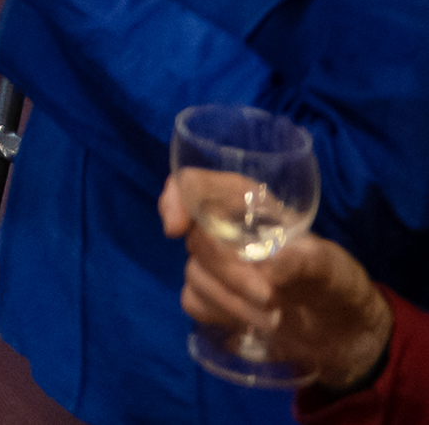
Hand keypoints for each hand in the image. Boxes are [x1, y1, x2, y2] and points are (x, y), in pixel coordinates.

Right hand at [159, 179, 396, 392]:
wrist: (342, 331)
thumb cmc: (338, 284)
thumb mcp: (333, 268)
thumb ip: (305, 262)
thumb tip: (271, 266)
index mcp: (251, 207)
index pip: (197, 186)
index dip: (177, 198)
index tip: (176, 229)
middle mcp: (225, 231)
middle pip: (196, 238)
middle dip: (229, 273)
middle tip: (270, 299)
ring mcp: (215, 266)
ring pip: (194, 274)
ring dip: (232, 301)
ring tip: (274, 318)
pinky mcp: (212, 298)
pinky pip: (193, 300)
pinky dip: (221, 314)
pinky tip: (251, 322)